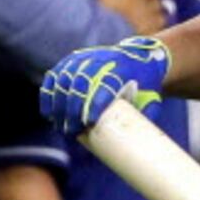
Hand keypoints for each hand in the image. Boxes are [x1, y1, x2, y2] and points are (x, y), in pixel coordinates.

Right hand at [40, 36, 169, 137]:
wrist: (138, 57)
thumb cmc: (145, 83)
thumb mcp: (152, 97)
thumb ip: (146, 116)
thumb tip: (138, 142)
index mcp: (121, 68)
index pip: (104, 86)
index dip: (94, 104)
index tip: (89, 123)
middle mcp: (100, 61)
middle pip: (80, 85)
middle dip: (73, 110)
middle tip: (71, 131)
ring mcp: (83, 59)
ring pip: (64, 81)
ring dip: (59, 105)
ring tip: (60, 126)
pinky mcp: (72, 61)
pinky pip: (55, 76)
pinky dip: (49, 94)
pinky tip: (47, 112)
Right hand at [97, 0, 167, 33]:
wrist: (108, 34)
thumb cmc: (106, 9)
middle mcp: (147, 9)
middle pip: (158, 3)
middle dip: (156, 1)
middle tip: (154, 1)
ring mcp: (149, 24)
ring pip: (161, 18)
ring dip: (159, 16)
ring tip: (156, 17)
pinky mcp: (148, 38)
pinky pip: (157, 33)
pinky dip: (157, 30)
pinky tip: (155, 32)